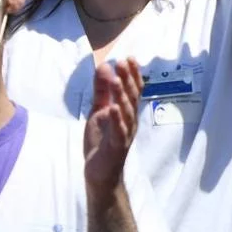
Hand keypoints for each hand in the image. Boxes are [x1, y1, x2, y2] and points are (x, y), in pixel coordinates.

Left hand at [85, 56, 142, 192]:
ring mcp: (124, 134)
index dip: (132, 75)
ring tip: (116, 80)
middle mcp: (130, 121)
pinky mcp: (116, 147)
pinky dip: (117, 119)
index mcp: (126, 112)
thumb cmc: (102, 141)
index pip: (133, 90)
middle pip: (132, 97)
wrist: (100, 173)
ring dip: (122, 96)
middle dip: (128, 80)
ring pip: (127, 112)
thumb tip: (104, 65)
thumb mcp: (98, 111)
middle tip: (123, 63)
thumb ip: (101, 90)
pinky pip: (118, 131)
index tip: (129, 58)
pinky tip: (113, 107)